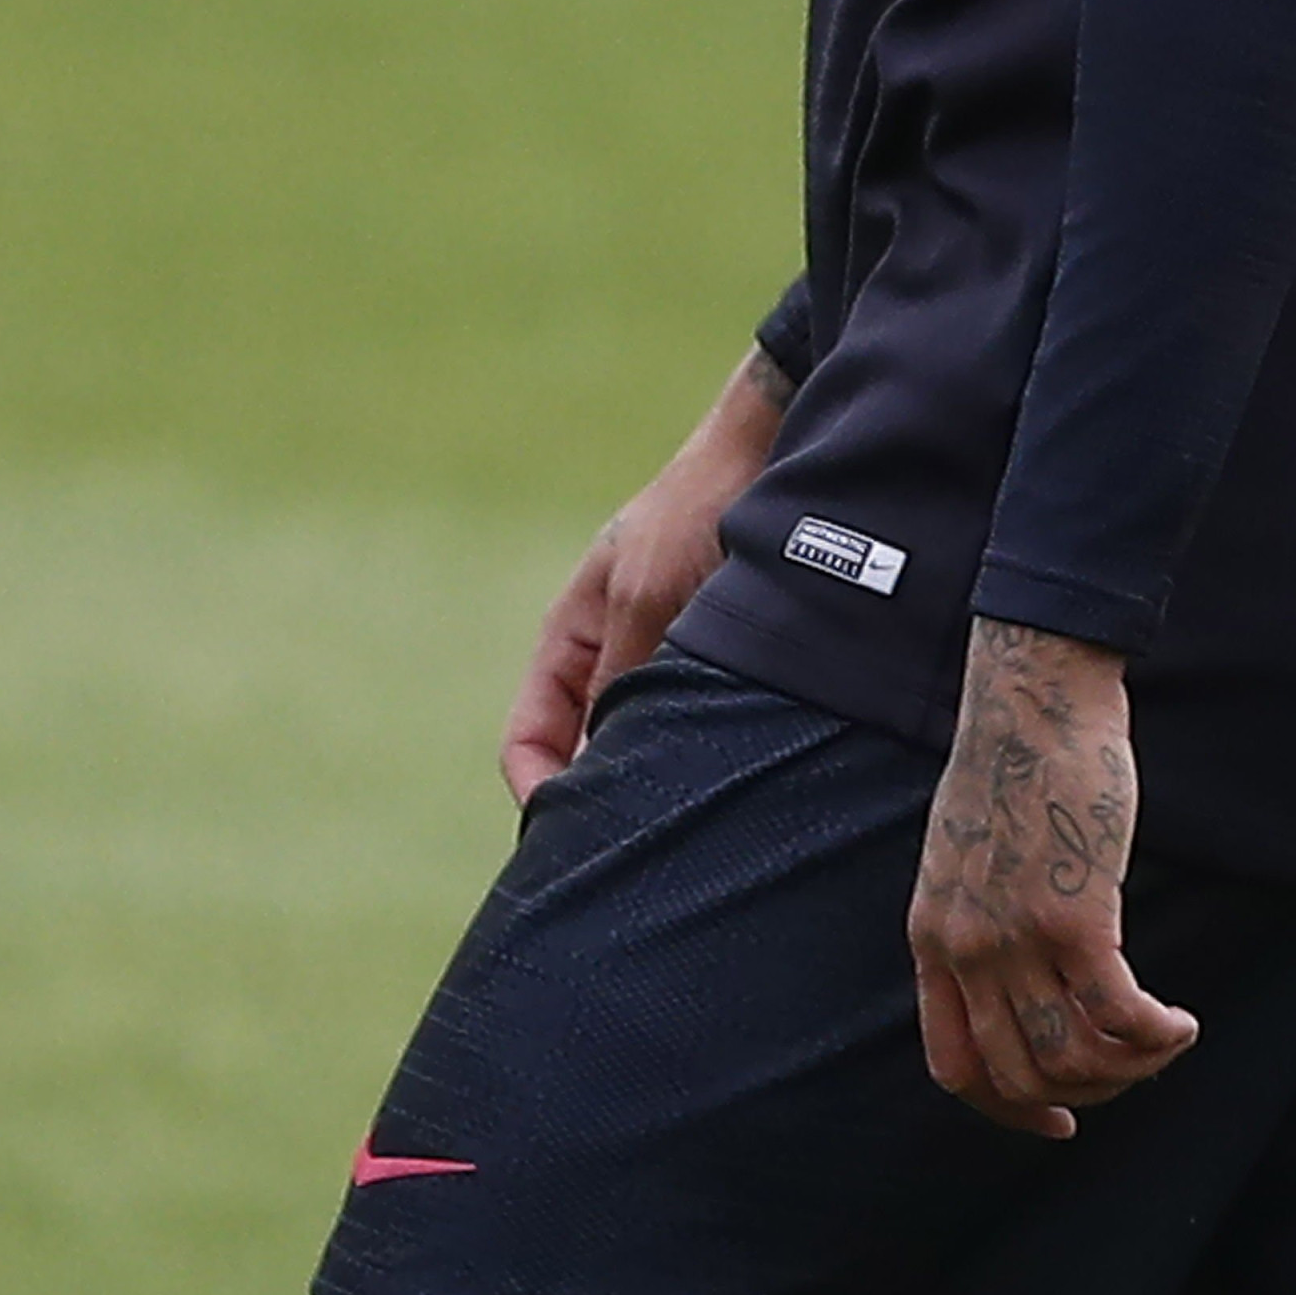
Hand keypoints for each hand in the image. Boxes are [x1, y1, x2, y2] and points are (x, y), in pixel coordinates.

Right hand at [498, 347, 790, 802]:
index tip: (575, 835)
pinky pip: (688, 724)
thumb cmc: (697, 513)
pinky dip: (697, 750)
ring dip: (655, 774)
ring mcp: (657, 658)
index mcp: (571, 638)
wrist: (768, 454)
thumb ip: (617, 685)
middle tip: (641, 840)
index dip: (541, 793)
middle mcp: (608, 655)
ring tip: (693, 811)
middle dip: (600, 797)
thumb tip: (594, 774)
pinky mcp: (708, 661)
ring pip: (638, 744)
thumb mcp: (646, 599)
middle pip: (580, 755)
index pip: (528, 739)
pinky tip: (732, 771)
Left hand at [908, 619, 1199, 1138]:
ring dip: (1131, 1069)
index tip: (1061, 1121)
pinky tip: (1180, 1023)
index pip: (957, 1068)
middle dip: (1087, 1094)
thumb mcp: (964, 856)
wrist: (1034, 697)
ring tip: (1165, 1041)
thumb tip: (1016, 979)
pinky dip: (1157, 1037)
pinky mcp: (1076, 915)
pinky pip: (1119, 1016)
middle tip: (1132, 1070)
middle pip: (1022, 1077)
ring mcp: (1017, 937)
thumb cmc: (1013, 762)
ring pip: (1073, 1058)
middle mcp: (966, 950)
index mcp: (933, 938)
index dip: (1012, 1111)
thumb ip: (976, 919)